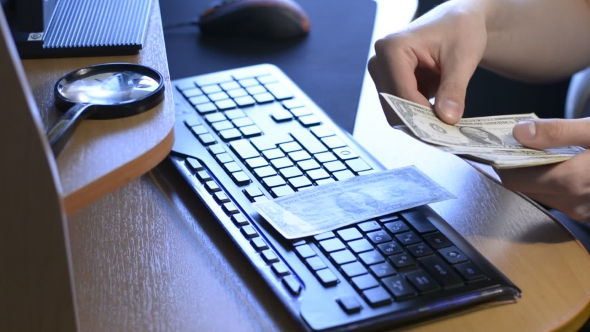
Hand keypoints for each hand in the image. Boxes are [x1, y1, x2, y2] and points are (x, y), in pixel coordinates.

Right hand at [368, 1, 487, 124]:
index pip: (402, 92)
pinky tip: (439, 119)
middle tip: (446, 135)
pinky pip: (401, 109)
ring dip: (419, 122)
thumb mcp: (463, 58)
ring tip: (445, 128)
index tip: (444, 131)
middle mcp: (380, 61)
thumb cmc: (459, 30)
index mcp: (392, 48)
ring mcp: (382, 74)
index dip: (422, 115)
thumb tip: (448, 118)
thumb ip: (454, 89)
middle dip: (419, 122)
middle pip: (394, 105)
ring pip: (395, 111)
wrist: (457, 23)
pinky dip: (419, 118)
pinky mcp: (389, 84)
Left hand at [496, 118, 589, 221]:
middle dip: (515, 164)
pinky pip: (553, 197)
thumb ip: (558, 131)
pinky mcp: (583, 212)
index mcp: (574, 180)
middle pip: (523, 186)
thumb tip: (520, 133)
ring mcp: (579, 210)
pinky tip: (553, 162)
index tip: (495, 144)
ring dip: (531, 173)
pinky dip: (546, 180)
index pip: (515, 178)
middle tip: (513, 142)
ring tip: (534, 149)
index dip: (501, 161)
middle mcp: (574, 202)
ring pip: (536, 193)